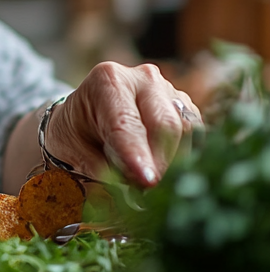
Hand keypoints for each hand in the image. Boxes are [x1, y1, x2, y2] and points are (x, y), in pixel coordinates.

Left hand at [45, 62, 199, 186]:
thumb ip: (104, 171)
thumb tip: (134, 192)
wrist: (83, 119)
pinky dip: (184, 158)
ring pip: (187, 131)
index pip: (126, 122)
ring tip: (151, 181)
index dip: (138, 154)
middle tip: (149, 192)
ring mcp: (169, 91)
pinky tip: (166, 171)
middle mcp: (143, 79)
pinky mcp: (186, 108)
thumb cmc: (76, 135)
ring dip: (174, 162)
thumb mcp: (75, 152)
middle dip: (161, 163)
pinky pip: (196, 136)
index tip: (147, 181)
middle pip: (166, 123)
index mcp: (107, 80)